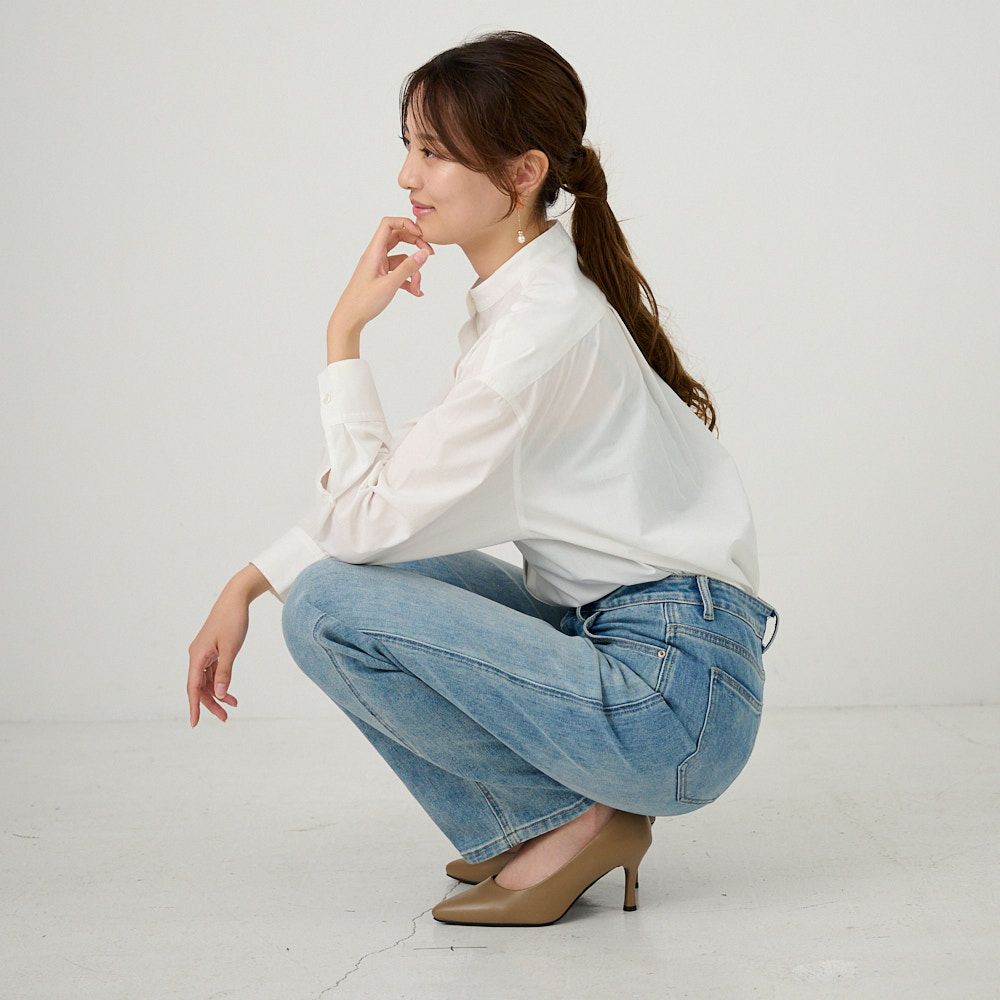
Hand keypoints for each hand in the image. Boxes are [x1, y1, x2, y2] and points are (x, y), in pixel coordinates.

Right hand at [186, 586, 248, 726]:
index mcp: (197, 656)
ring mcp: (204, 654)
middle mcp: (197, 656)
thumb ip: (225, 673)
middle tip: (225, 718)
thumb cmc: (233, 621)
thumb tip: (219, 695)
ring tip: (232, 706)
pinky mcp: (212, 651)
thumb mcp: (231, 649)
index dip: (194, 706)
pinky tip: (229, 693)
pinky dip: (221, 682)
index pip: (193, 687)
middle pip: (200, 687)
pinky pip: (213, 672)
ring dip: (218, 694)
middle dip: (210, 704)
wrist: (235, 599)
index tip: (194, 723)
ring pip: (207, 681)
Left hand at [329, 216, 434, 329]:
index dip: (406, 224)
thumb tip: (424, 252)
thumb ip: (408, 268)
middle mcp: (375, 256)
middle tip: (429, 255)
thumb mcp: (390, 284)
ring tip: (418, 288)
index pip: (388, 224)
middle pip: (398, 238)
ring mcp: (378, 267)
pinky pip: (398, 273)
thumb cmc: (364, 302)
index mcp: (374, 252)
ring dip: (413, 271)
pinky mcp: (380, 278)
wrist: (349, 319)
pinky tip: (416, 292)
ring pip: (401, 259)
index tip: (421, 235)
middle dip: (415, 245)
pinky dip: (408, 280)